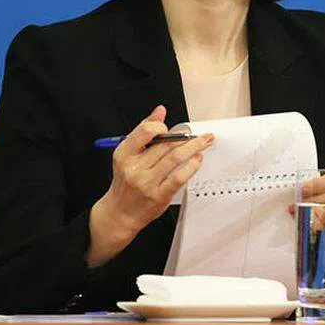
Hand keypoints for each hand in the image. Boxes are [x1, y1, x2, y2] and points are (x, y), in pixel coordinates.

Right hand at [86, 105, 214, 266]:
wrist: (120, 212)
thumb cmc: (126, 182)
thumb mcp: (127, 154)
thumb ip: (143, 131)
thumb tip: (160, 111)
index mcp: (124, 154)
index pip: (146, 131)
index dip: (162, 126)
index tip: (172, 129)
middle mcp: (134, 168)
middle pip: (165, 144)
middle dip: (186, 136)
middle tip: (199, 134)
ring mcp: (147, 182)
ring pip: (175, 157)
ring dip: (194, 147)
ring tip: (204, 142)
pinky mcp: (159, 195)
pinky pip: (179, 177)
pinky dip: (192, 166)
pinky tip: (197, 159)